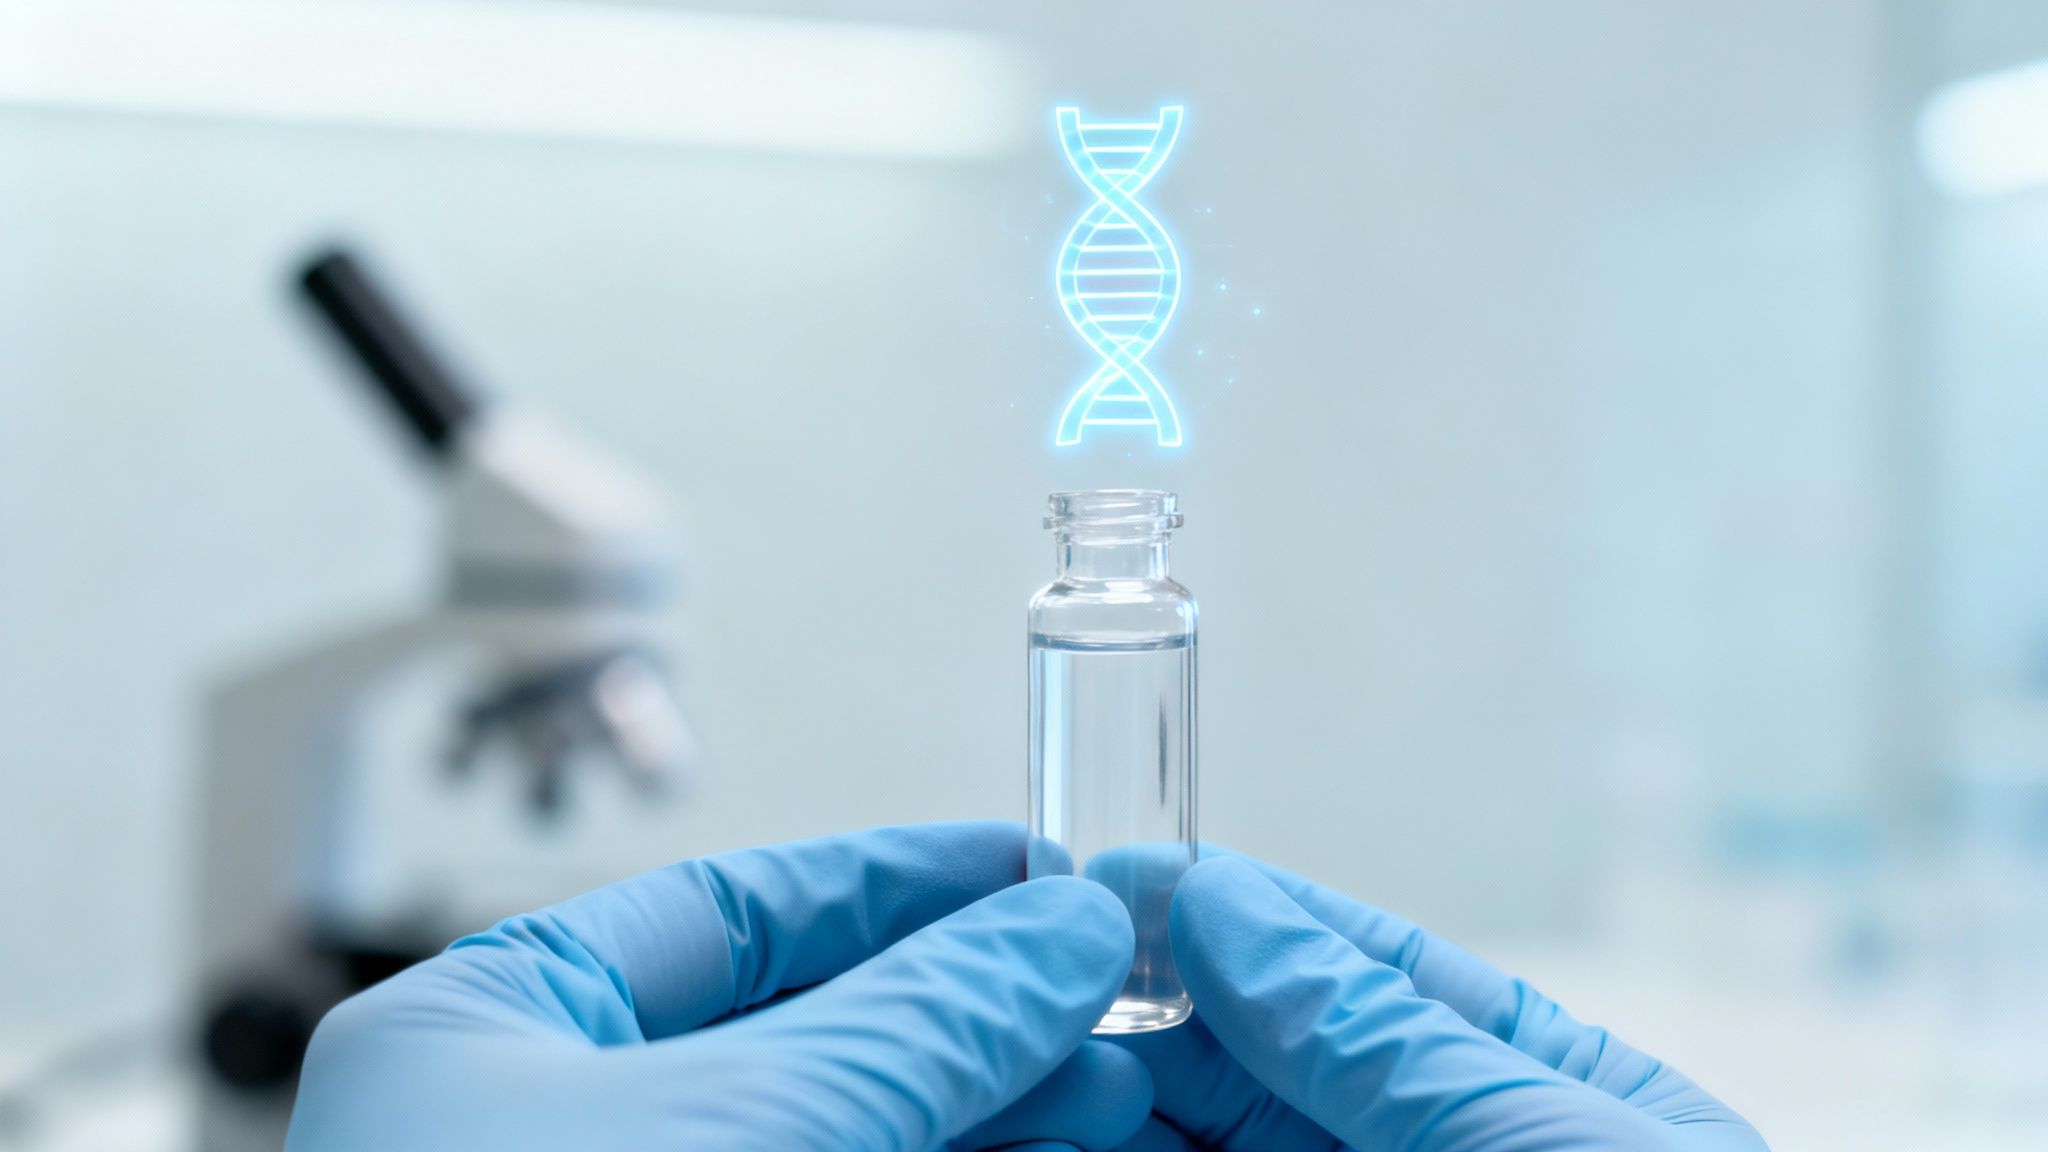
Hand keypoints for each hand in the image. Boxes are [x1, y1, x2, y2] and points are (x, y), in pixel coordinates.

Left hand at [285, 822, 1153, 1151]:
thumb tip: (1056, 932)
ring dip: (984, 1115)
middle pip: (805, 1030)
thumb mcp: (741, 1133)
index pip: (728, 910)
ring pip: (841, 1140)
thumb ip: (912, 1026)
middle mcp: (549, 1132)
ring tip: (1114, 1088)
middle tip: (1102, 993)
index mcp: (491, 1038)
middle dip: (969, 1013)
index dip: (900, 884)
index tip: (1034, 874)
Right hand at [1113, 855, 1767, 1151]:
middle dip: (1163, 1002)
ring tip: (1037, 1028)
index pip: (1377, 978)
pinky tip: (1068, 1124)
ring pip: (1214, 1144)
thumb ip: (1371, 1036)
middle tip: (1050, 948)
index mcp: (1556, 1102)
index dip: (1251, 918)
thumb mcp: (1539, 1138)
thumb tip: (1221, 904)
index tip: (1130, 871)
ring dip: (1122, 1083)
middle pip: (1272, 1068)